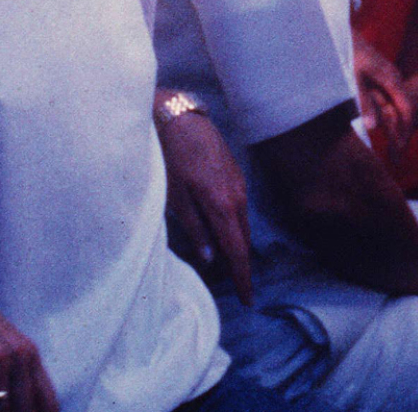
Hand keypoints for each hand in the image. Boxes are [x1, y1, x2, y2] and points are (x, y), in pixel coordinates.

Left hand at [157, 107, 254, 304]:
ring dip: (237, 244)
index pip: (237, 251)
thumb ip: (194, 229)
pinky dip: (234, 225)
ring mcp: (238, 183)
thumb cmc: (169, 157)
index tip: (248, 300)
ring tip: (228, 265)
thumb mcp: (174, 198)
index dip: (242, 278)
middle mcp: (236, 197)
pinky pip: (239, 208)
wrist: (177, 117)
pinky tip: (223, 231)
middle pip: (243, 240)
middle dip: (240, 265)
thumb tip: (210, 257)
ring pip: (242, 223)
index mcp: (221, 206)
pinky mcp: (234, 173)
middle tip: (237, 288)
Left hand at [354, 40, 413, 156]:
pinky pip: (388, 104)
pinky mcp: (381, 81)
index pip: (407, 110)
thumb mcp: (353, 77)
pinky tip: (384, 132)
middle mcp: (394, 81)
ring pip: (396, 110)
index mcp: (391, 79)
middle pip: (404, 113)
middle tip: (395, 159)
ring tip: (391, 152)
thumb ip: (364, 102)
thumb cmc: (347, 51)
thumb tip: (374, 127)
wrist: (340, 31)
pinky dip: (388, 119)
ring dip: (394, 130)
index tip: (399, 151)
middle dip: (401, 136)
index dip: (405, 132)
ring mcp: (388, 81)